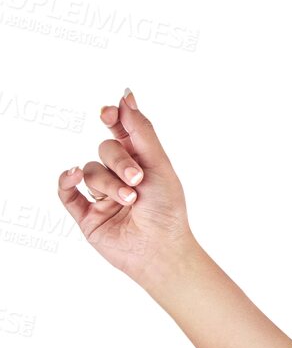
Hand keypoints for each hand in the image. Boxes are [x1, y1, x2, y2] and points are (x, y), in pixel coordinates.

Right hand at [57, 89, 195, 285]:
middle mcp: (119, 176)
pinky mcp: (86, 214)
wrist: (162, 251)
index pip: (120, 131)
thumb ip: (141, 131)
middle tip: (138, 179)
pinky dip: (66, 180)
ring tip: (129, 200)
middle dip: (119, 160)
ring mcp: (101, 195)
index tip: (108, 111)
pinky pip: (66, 191)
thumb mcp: (159, 165)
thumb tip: (126, 96)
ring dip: (108, 183)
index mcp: (140, 162)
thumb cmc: (168, 212)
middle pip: (104, 148)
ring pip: (89, 170)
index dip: (112, 117)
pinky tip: (73, 174)